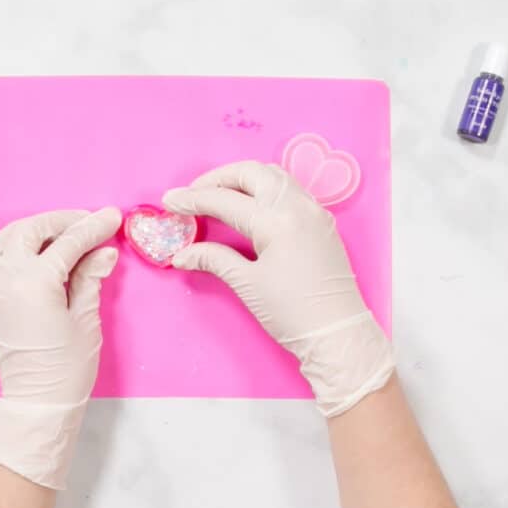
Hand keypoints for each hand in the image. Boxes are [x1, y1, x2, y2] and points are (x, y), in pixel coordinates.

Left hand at [0, 208, 121, 488]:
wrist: (37, 402)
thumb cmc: (66, 367)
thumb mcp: (85, 319)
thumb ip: (89, 277)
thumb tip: (103, 250)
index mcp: (33, 282)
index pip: (67, 242)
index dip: (93, 228)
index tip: (112, 217)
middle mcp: (6, 278)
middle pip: (31, 231)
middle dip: (61, 222)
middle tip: (88, 223)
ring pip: (7, 239)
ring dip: (35, 229)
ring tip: (63, 233)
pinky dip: (16, 246)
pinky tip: (38, 252)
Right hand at [163, 161, 393, 416]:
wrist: (339, 334)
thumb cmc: (292, 313)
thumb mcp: (247, 285)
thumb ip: (213, 259)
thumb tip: (182, 254)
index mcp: (277, 221)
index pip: (226, 200)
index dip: (193, 199)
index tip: (169, 200)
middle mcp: (298, 206)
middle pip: (251, 173)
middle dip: (218, 178)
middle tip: (194, 194)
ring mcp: (314, 211)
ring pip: (273, 176)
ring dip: (243, 179)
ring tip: (219, 195)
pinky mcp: (322, 222)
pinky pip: (290, 189)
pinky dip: (265, 188)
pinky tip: (251, 205)